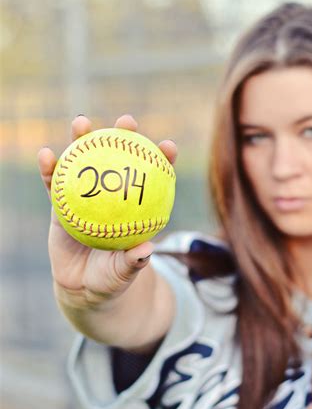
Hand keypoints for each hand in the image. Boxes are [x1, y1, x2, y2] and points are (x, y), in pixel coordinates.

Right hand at [38, 114, 177, 307]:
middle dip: (124, 134)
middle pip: (119, 158)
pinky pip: (54, 183)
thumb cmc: (111, 278)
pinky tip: (46, 156)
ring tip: (81, 123)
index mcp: (135, 205)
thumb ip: (133, 262)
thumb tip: (146, 250)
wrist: (83, 286)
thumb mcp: (123, 272)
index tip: (168, 147)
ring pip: (84, 162)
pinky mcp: (61, 201)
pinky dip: (50, 168)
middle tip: (126, 122)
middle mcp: (112, 194)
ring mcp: (86, 195)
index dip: (162, 159)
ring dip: (83, 139)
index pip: (154, 177)